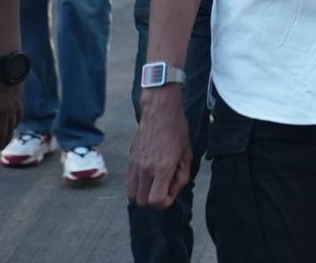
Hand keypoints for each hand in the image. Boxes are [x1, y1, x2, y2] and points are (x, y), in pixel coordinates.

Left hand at [0, 69, 21, 160]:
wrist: (1, 64)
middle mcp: (3, 114)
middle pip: (0, 136)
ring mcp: (13, 108)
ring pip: (11, 129)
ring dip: (5, 140)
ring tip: (0, 147)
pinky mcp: (19, 102)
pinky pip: (18, 119)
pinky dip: (14, 127)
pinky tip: (11, 130)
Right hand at [126, 92, 193, 209]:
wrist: (159, 112)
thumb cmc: (177, 131)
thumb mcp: (187, 153)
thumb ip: (182, 175)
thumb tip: (173, 191)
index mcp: (162, 168)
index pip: (156, 200)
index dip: (165, 203)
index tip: (171, 194)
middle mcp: (146, 169)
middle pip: (142, 202)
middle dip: (154, 201)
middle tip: (163, 190)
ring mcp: (135, 165)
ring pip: (132, 194)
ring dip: (143, 194)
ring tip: (154, 184)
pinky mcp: (129, 161)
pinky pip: (128, 182)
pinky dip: (136, 186)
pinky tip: (147, 177)